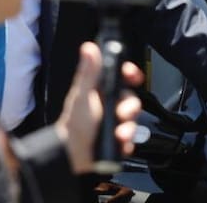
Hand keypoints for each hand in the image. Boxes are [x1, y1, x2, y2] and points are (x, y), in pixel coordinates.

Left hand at [56, 42, 143, 174]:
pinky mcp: (119, 139)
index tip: (133, 76)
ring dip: (129, 126)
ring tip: (120, 134)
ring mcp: (115, 122)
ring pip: (133, 119)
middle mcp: (109, 104)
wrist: (72, 159)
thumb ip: (88, 73)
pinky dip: (127, 141)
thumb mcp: (81, 96)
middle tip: (123, 113)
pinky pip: (132, 137)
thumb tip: (89, 48)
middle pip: (131, 98)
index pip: (120, 75)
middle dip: (130, 106)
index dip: (129, 73)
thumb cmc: (74, 126)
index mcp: (100, 90)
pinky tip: (119, 143)